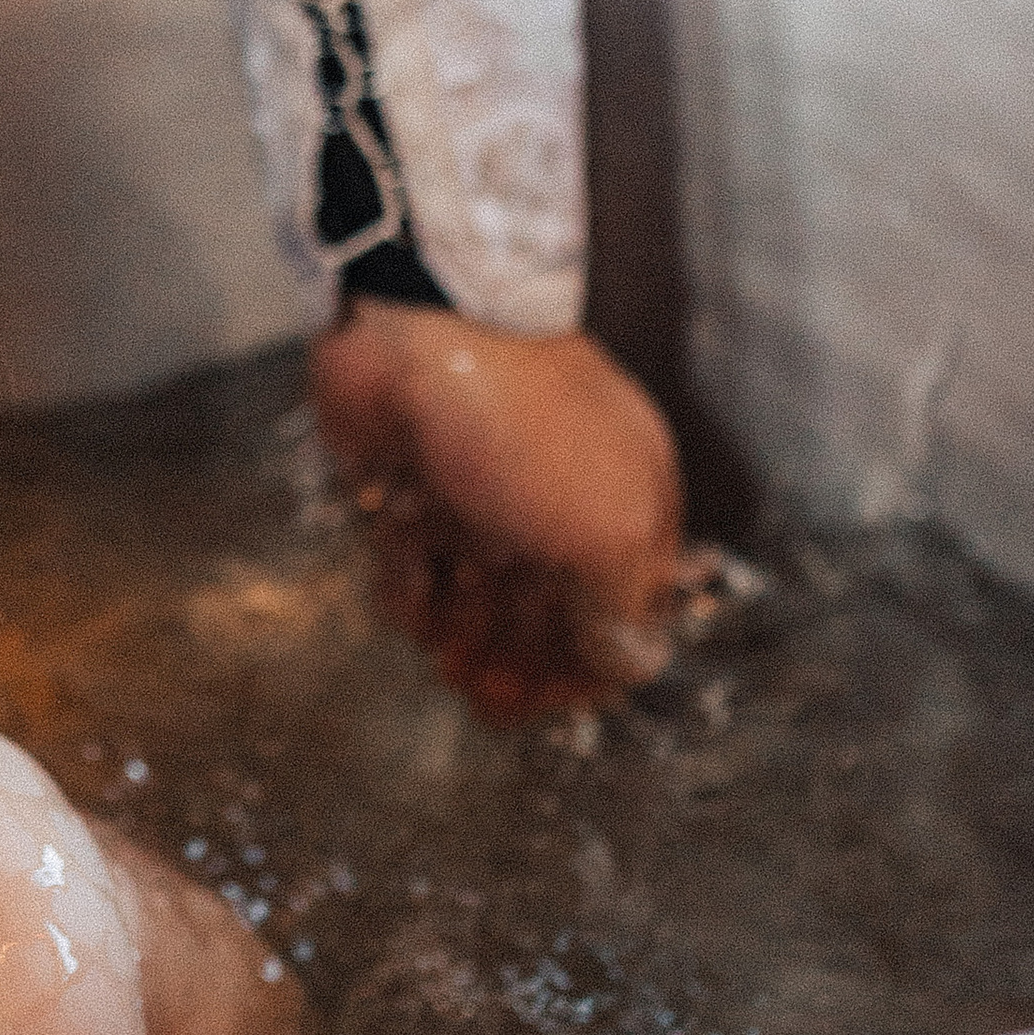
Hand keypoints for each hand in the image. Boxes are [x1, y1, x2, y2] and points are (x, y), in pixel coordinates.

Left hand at [308, 296, 694, 723]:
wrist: (413, 333)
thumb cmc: (521, 423)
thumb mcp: (602, 526)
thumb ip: (617, 607)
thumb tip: (628, 667)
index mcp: (624, 510)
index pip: (619, 618)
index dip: (585, 672)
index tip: (547, 701)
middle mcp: (556, 508)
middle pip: (543, 618)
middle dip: (515, 663)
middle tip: (481, 688)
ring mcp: (481, 500)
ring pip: (474, 600)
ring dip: (458, 633)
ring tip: (443, 643)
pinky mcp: (411, 491)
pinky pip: (412, 565)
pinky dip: (405, 584)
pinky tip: (405, 576)